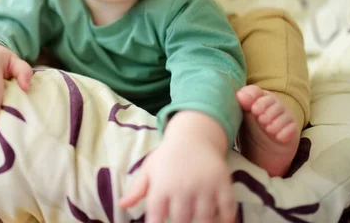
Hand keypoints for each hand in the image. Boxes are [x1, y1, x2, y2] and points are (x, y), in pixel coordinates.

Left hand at [119, 112, 235, 222]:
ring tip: (198, 220)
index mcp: (161, 185)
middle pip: (181, 220)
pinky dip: (227, 217)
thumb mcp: (149, 168)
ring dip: (202, 222)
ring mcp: (204, 185)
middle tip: (181, 220)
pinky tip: (225, 220)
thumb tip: (122, 205)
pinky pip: (227, 207)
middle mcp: (182, 186)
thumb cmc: (168, 156)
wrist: (193, 135)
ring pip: (204, 218)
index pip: (156, 216)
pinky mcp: (222, 182)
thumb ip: (137, 189)